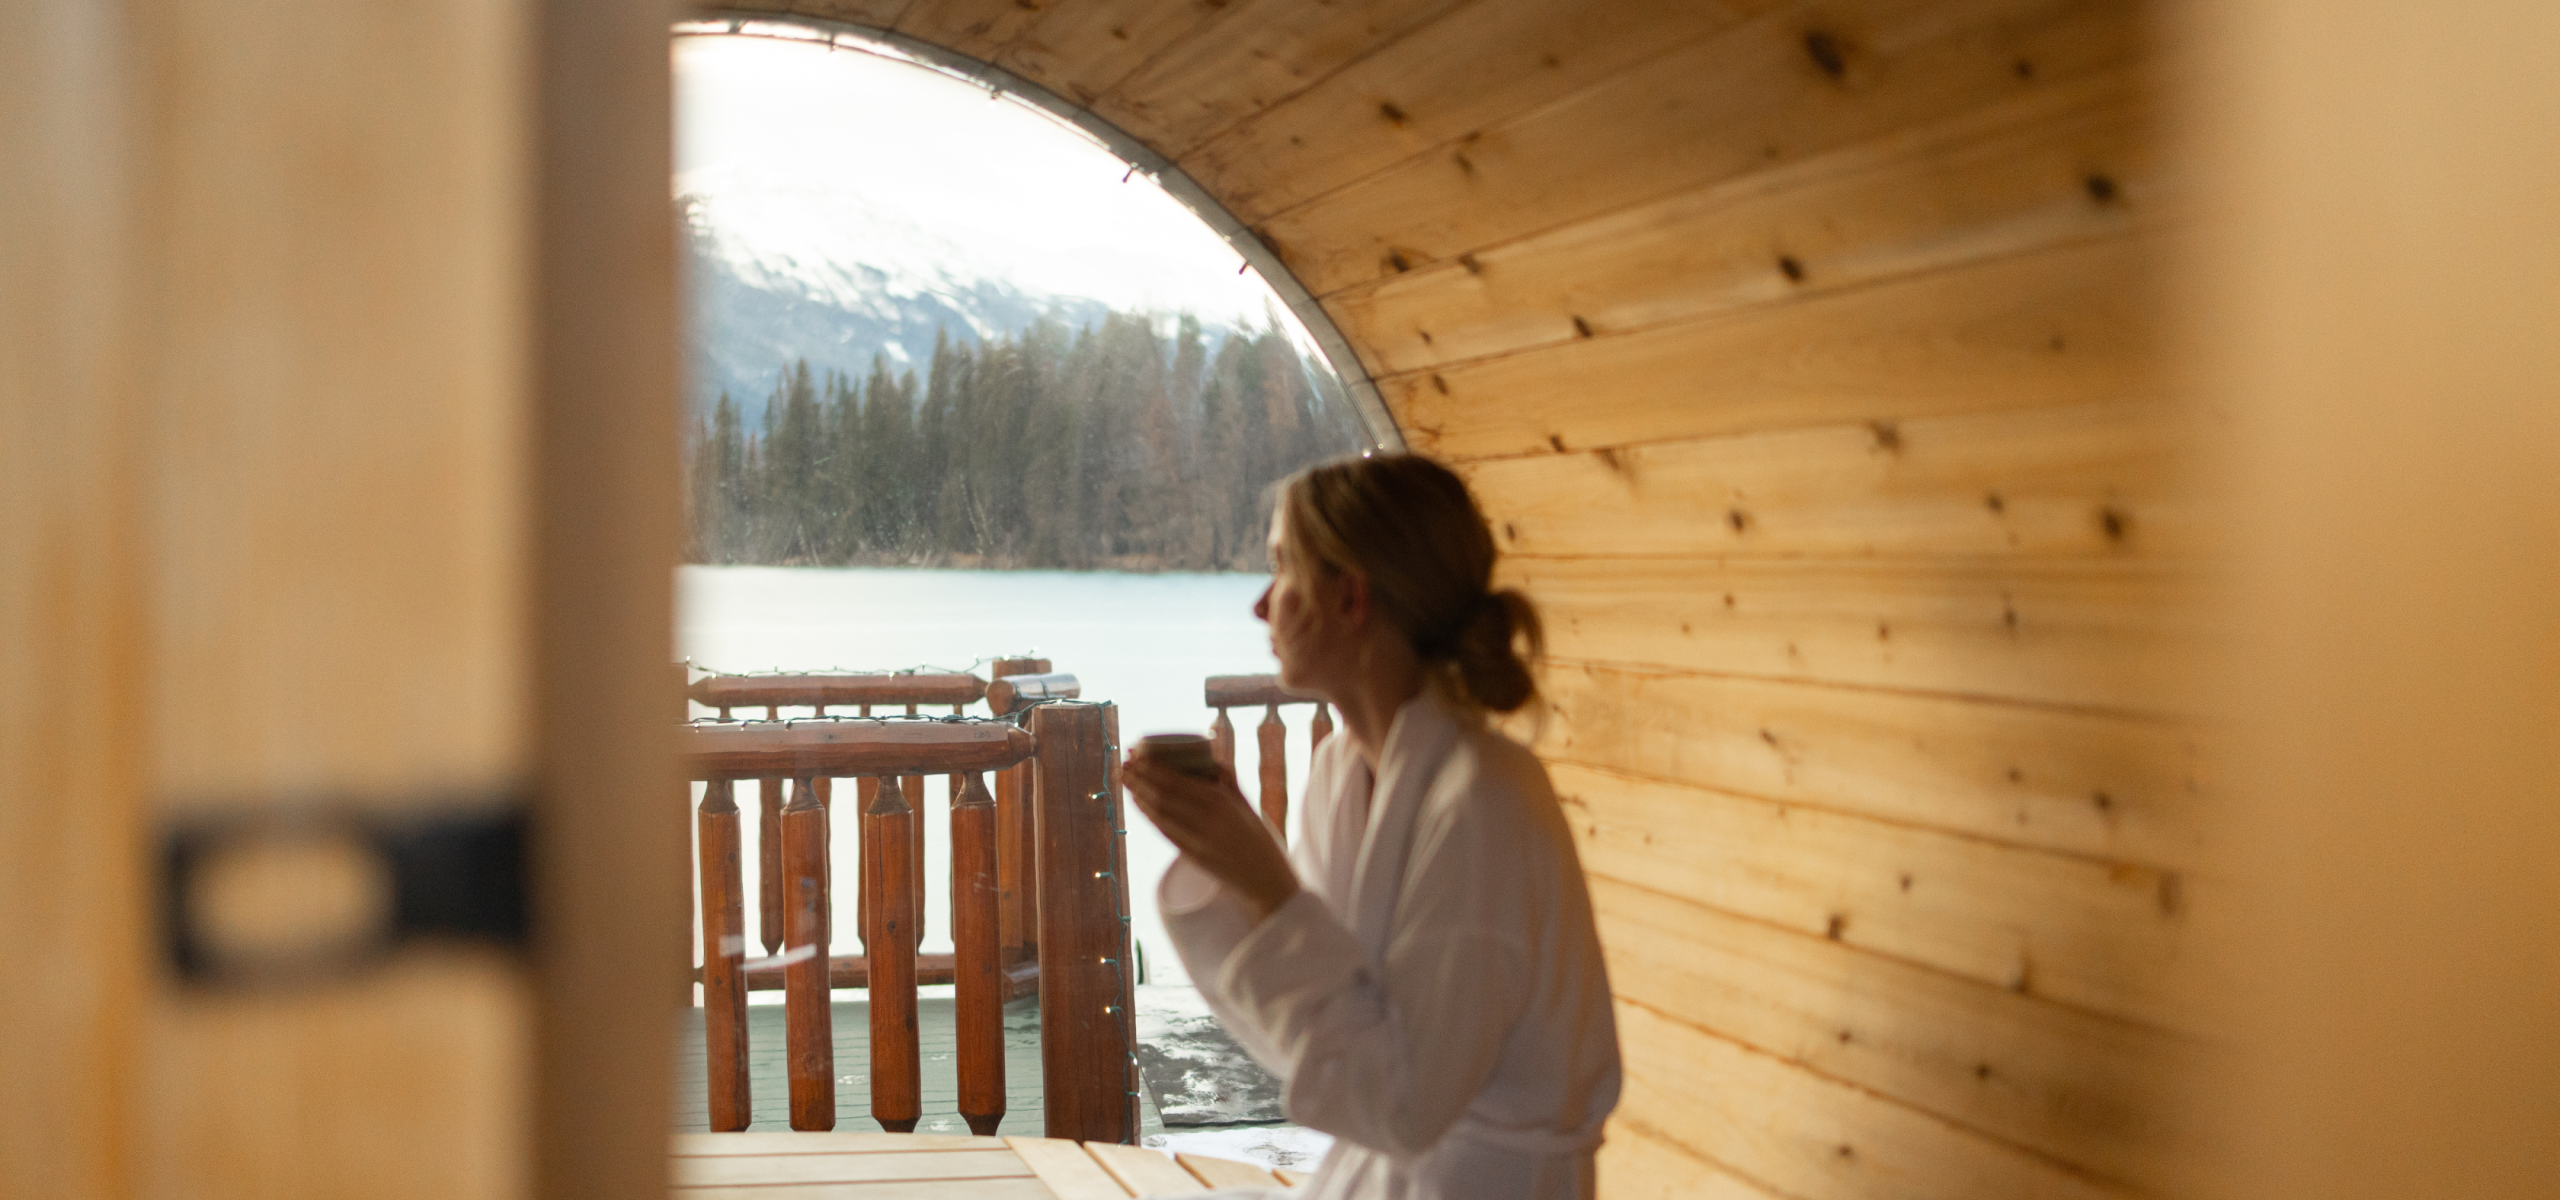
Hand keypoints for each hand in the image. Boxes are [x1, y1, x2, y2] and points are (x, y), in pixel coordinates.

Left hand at [1122, 755, 1301, 921]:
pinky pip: (1166, 832)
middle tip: (1123, 763)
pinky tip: (1140, 804)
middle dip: (1140, 778)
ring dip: (1139, 796)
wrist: (1267, 882)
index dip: (1153, 767)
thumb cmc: (1262, 841)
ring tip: (1126, 780)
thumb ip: (1229, 783)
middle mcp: (1207, 821)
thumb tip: (1212, 760)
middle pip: (1163, 796)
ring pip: (1160, 814)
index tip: (1137, 753)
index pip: (1178, 781)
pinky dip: (1150, 816)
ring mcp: (1198, 841)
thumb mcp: (1249, 806)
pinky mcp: (1193, 857)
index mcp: (1222, 802)